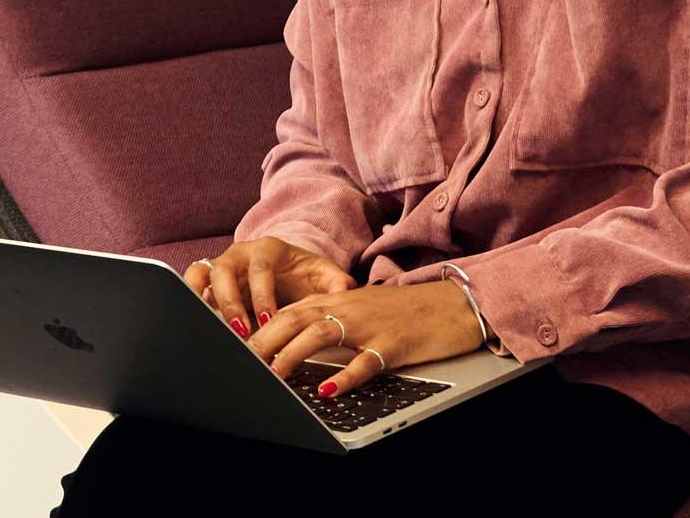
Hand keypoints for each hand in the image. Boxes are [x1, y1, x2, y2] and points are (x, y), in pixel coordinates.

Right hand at [181, 236, 356, 338]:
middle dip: (231, 302)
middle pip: (225, 270)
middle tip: (241, 332)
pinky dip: (188, 298)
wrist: (287, 271)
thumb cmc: (303, 275)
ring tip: (214, 329)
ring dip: (204, 301)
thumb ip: (337, 284)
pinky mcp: (207, 281)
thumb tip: (346, 293)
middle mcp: (240, 254)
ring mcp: (220, 265)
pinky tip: (196, 323)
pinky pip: (190, 284)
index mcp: (268, 249)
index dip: (262, 296)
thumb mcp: (323, 276)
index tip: (268, 322)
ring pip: (201, 274)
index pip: (260, 269)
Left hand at [245, 280, 486, 398]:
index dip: (259, 327)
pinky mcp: (393, 344)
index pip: (289, 309)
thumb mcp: (362, 307)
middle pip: (296, 317)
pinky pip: (365, 362)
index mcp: (339, 299)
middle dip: (264, 339)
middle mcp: (349, 307)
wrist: (454, 303)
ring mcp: (371, 325)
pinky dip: (345, 377)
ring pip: (322, 334)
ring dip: (292, 354)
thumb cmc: (406, 311)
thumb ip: (329, 316)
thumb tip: (290, 335)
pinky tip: (329, 391)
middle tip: (241, 361)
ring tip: (272, 374)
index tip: (234, 347)